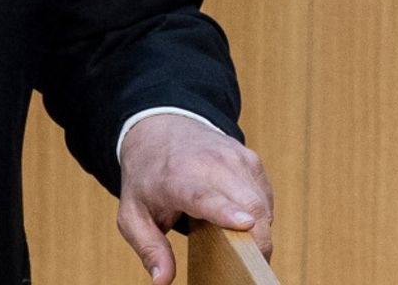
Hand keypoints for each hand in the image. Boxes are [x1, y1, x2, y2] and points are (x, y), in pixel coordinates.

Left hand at [115, 113, 272, 283]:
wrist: (160, 129)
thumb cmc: (147, 178)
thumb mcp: (132, 214)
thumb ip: (148, 248)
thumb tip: (162, 281)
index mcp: (176, 177)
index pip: (203, 194)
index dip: (225, 211)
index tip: (244, 225)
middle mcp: (208, 162)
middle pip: (248, 205)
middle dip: (256, 243)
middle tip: (244, 270)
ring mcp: (234, 158)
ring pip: (262, 206)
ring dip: (258, 232)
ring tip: (231, 239)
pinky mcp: (251, 160)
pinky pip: (265, 199)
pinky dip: (257, 217)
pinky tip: (234, 216)